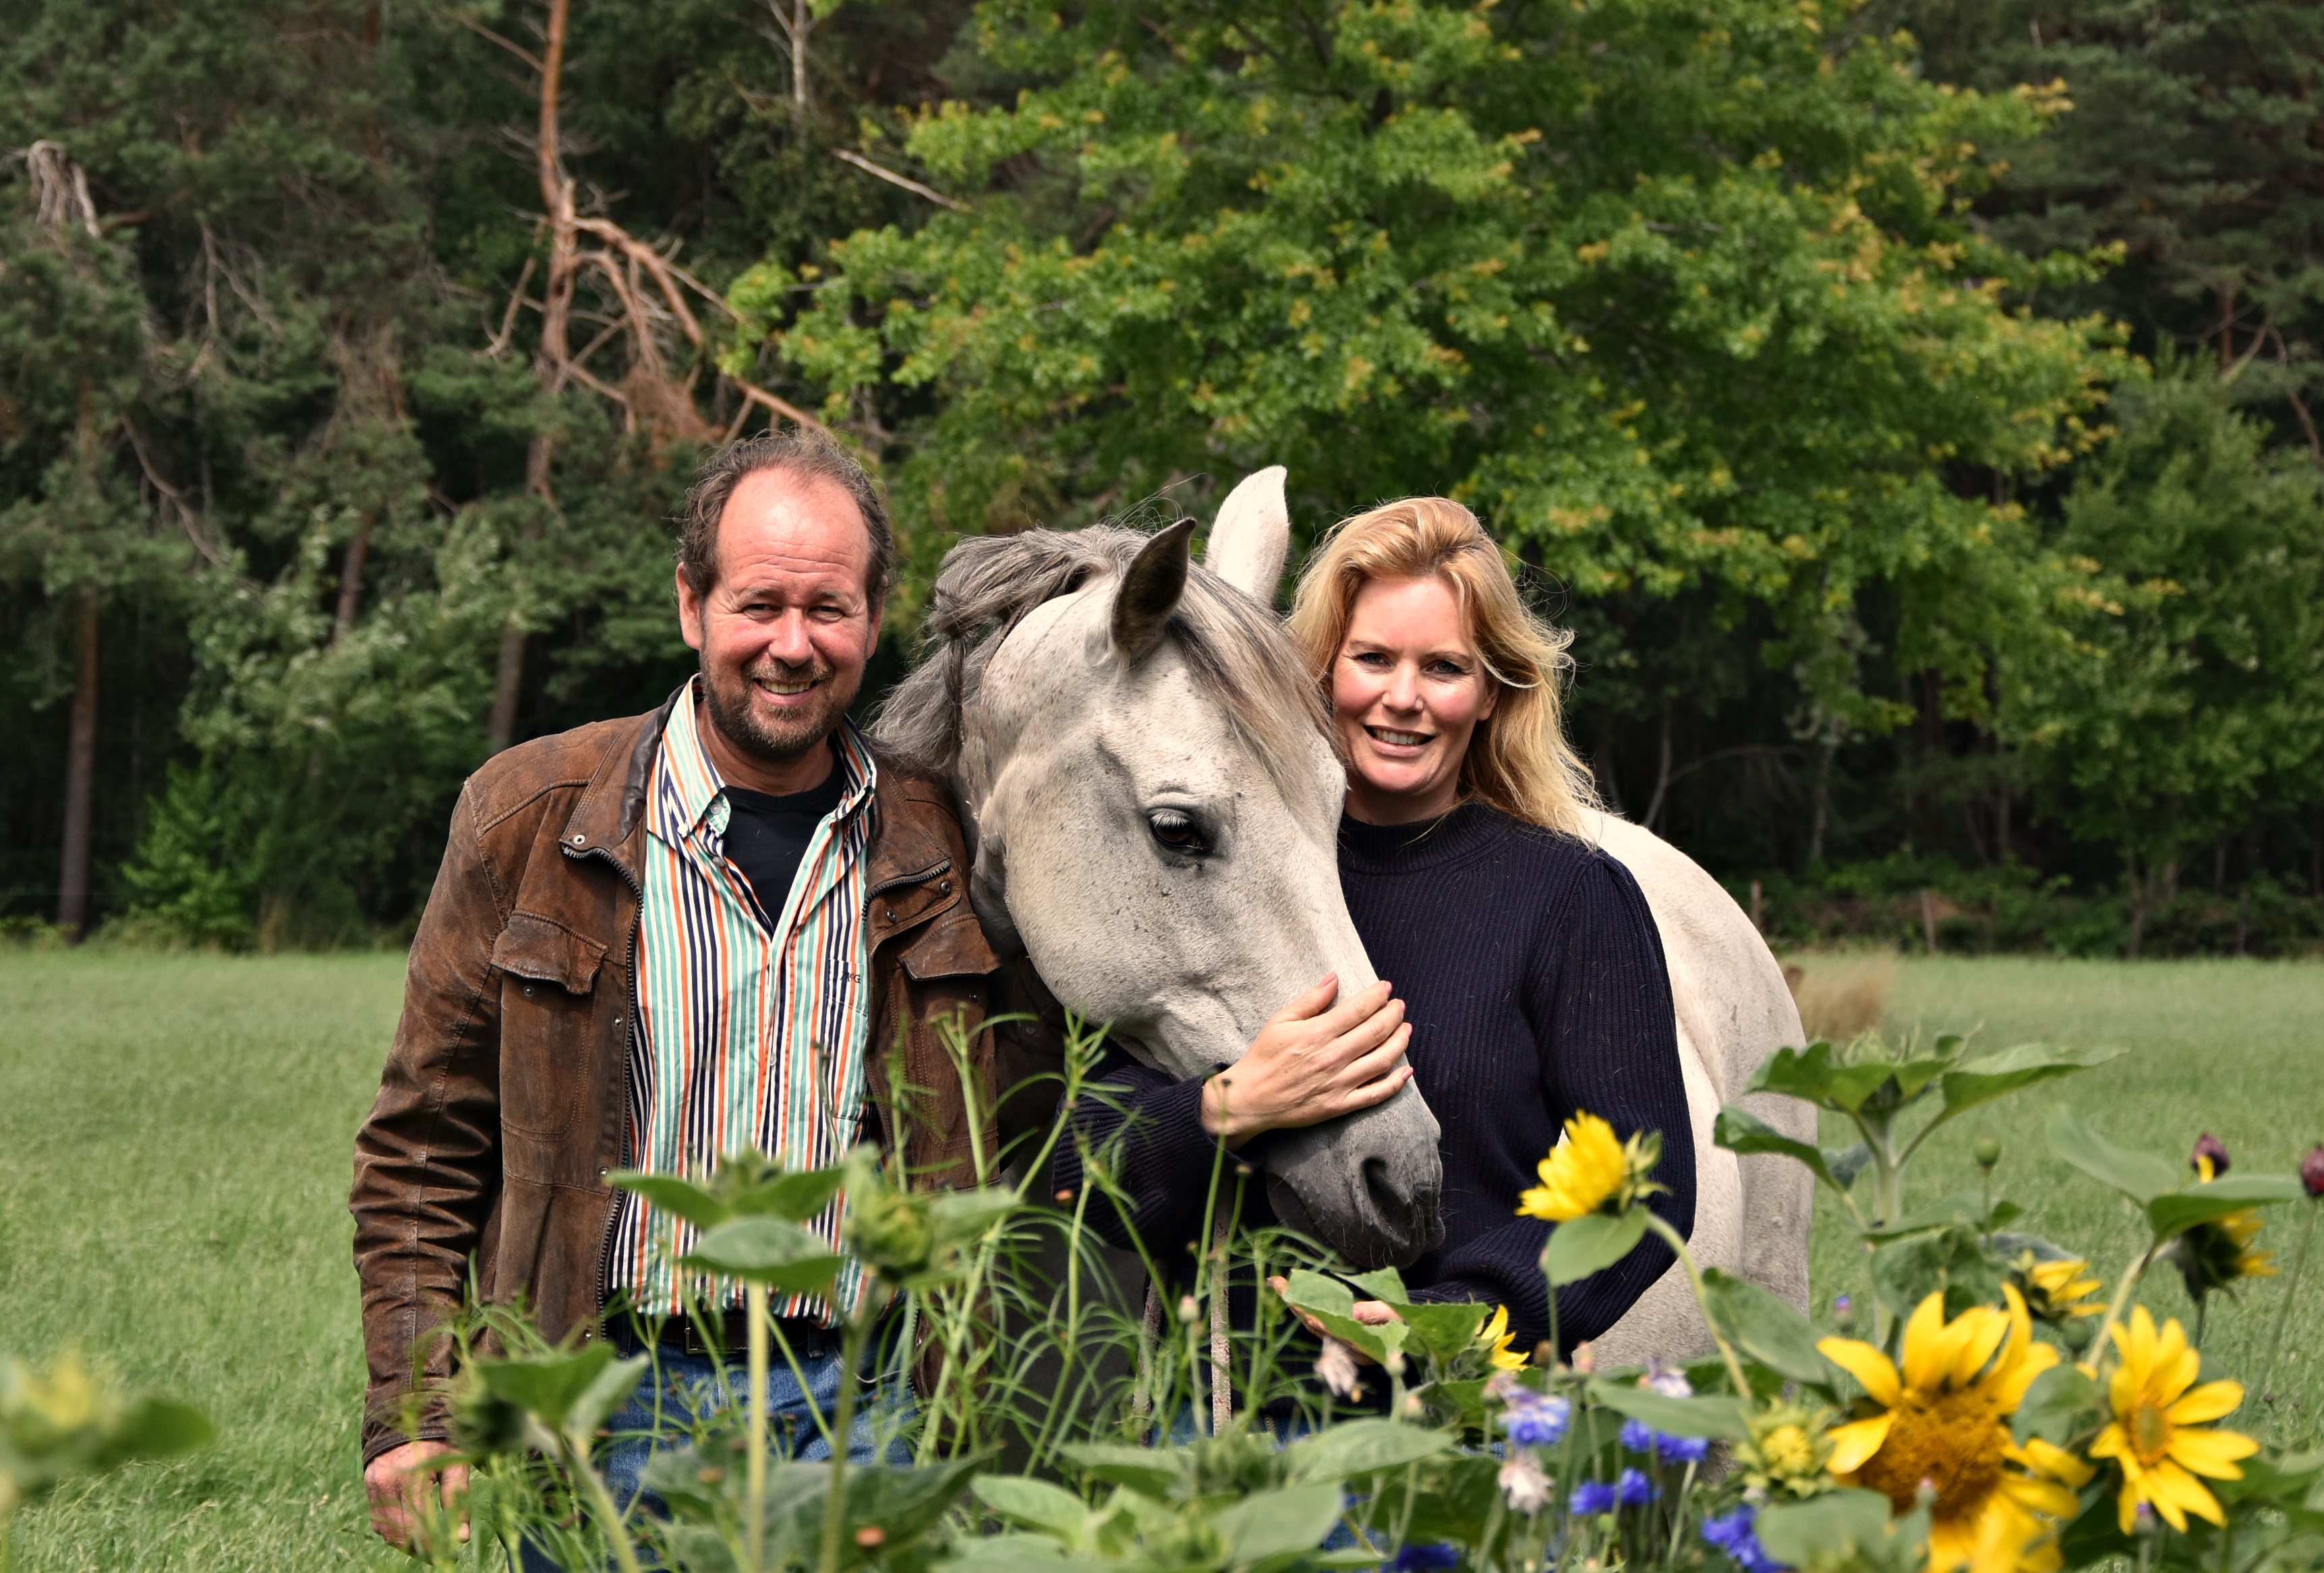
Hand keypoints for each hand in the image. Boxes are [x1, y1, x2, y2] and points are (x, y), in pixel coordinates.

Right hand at [365, 1439, 468, 1551]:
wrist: (408, 1413)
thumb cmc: (440, 1438)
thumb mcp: (455, 1463)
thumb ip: (457, 1499)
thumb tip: (462, 1538)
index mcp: (412, 1477)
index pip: (418, 1525)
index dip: (432, 1546)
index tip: (448, 1556)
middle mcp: (387, 1484)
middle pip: (399, 1533)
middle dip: (419, 1548)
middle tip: (438, 1554)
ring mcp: (374, 1486)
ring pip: (386, 1531)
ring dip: (404, 1543)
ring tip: (426, 1544)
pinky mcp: (369, 1486)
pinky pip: (378, 1520)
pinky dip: (393, 1530)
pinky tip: (410, 1529)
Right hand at [1201, 973, 1411, 1145]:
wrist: (1251, 1098)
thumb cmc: (1264, 1056)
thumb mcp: (1281, 1020)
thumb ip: (1311, 999)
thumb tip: (1334, 978)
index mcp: (1317, 1033)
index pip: (1359, 1009)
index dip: (1378, 996)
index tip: (1387, 988)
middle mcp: (1332, 1057)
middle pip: (1376, 1032)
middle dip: (1393, 1014)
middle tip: (1400, 1006)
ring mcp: (1339, 1083)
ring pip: (1382, 1060)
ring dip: (1400, 1042)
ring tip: (1406, 1028)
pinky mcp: (1340, 1105)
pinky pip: (1376, 1094)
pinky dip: (1396, 1082)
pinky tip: (1407, 1070)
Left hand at [1267, 1274, 1400, 1363]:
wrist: (1415, 1336)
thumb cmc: (1407, 1324)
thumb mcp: (1395, 1316)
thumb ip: (1374, 1314)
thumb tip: (1352, 1312)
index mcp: (1357, 1344)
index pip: (1325, 1327)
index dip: (1308, 1311)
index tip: (1291, 1297)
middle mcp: (1346, 1347)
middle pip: (1314, 1325)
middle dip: (1295, 1304)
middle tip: (1276, 1283)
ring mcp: (1344, 1343)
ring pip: (1314, 1325)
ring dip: (1297, 1306)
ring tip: (1281, 1286)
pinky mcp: (1344, 1336)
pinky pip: (1321, 1323)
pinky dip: (1308, 1309)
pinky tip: (1298, 1297)